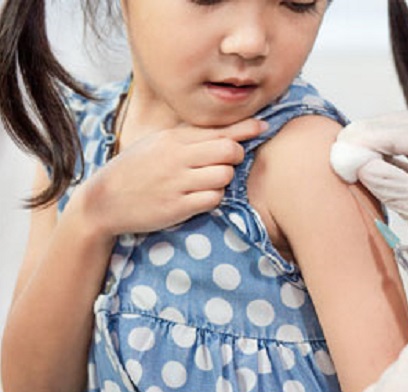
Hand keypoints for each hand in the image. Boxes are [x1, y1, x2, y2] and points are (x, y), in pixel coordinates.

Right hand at [70, 118, 265, 236]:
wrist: (103, 201)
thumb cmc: (134, 170)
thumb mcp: (156, 145)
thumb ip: (187, 138)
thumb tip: (224, 132)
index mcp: (173, 139)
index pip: (219, 130)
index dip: (246, 129)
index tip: (262, 127)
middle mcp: (176, 158)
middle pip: (229, 150)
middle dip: (237, 156)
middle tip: (230, 161)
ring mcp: (177, 183)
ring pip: (224, 175)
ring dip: (224, 179)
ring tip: (210, 181)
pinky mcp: (177, 207)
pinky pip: (213, 199)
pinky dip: (214, 197)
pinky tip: (202, 196)